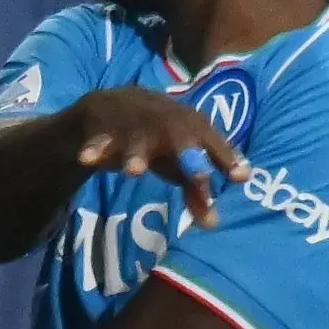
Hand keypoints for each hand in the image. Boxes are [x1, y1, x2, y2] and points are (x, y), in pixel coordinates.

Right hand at [71, 87, 252, 228]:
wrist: (113, 104)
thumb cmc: (158, 139)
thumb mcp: (178, 162)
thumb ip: (196, 189)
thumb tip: (213, 224)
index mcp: (189, 124)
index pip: (212, 140)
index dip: (226, 157)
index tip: (240, 177)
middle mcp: (164, 119)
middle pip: (178, 133)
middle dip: (187, 151)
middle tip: (198, 175)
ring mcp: (133, 121)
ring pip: (136, 137)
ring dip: (136, 153)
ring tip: (134, 172)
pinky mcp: (103, 125)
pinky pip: (98, 139)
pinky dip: (93, 148)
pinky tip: (87, 160)